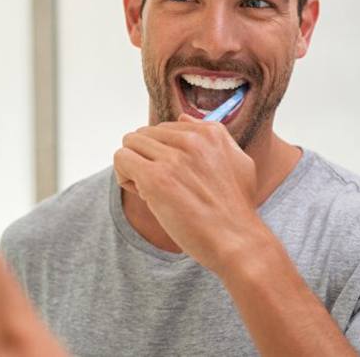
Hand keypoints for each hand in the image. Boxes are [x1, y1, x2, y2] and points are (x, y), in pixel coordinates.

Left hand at [114, 114, 264, 275]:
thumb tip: (183, 117)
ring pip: (130, 144)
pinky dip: (124, 176)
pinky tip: (142, 194)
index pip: (165, 128)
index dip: (163, 153)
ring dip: (134, 167)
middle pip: (144, 134)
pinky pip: (122, 159)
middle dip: (146, 158)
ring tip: (151, 190)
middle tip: (162, 185)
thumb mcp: (237, 161)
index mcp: (209, 132)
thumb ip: (213, 135)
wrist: (238, 242)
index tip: (175, 175)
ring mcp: (173, 158)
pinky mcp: (156, 178)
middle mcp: (191, 140)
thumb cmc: (236, 208)